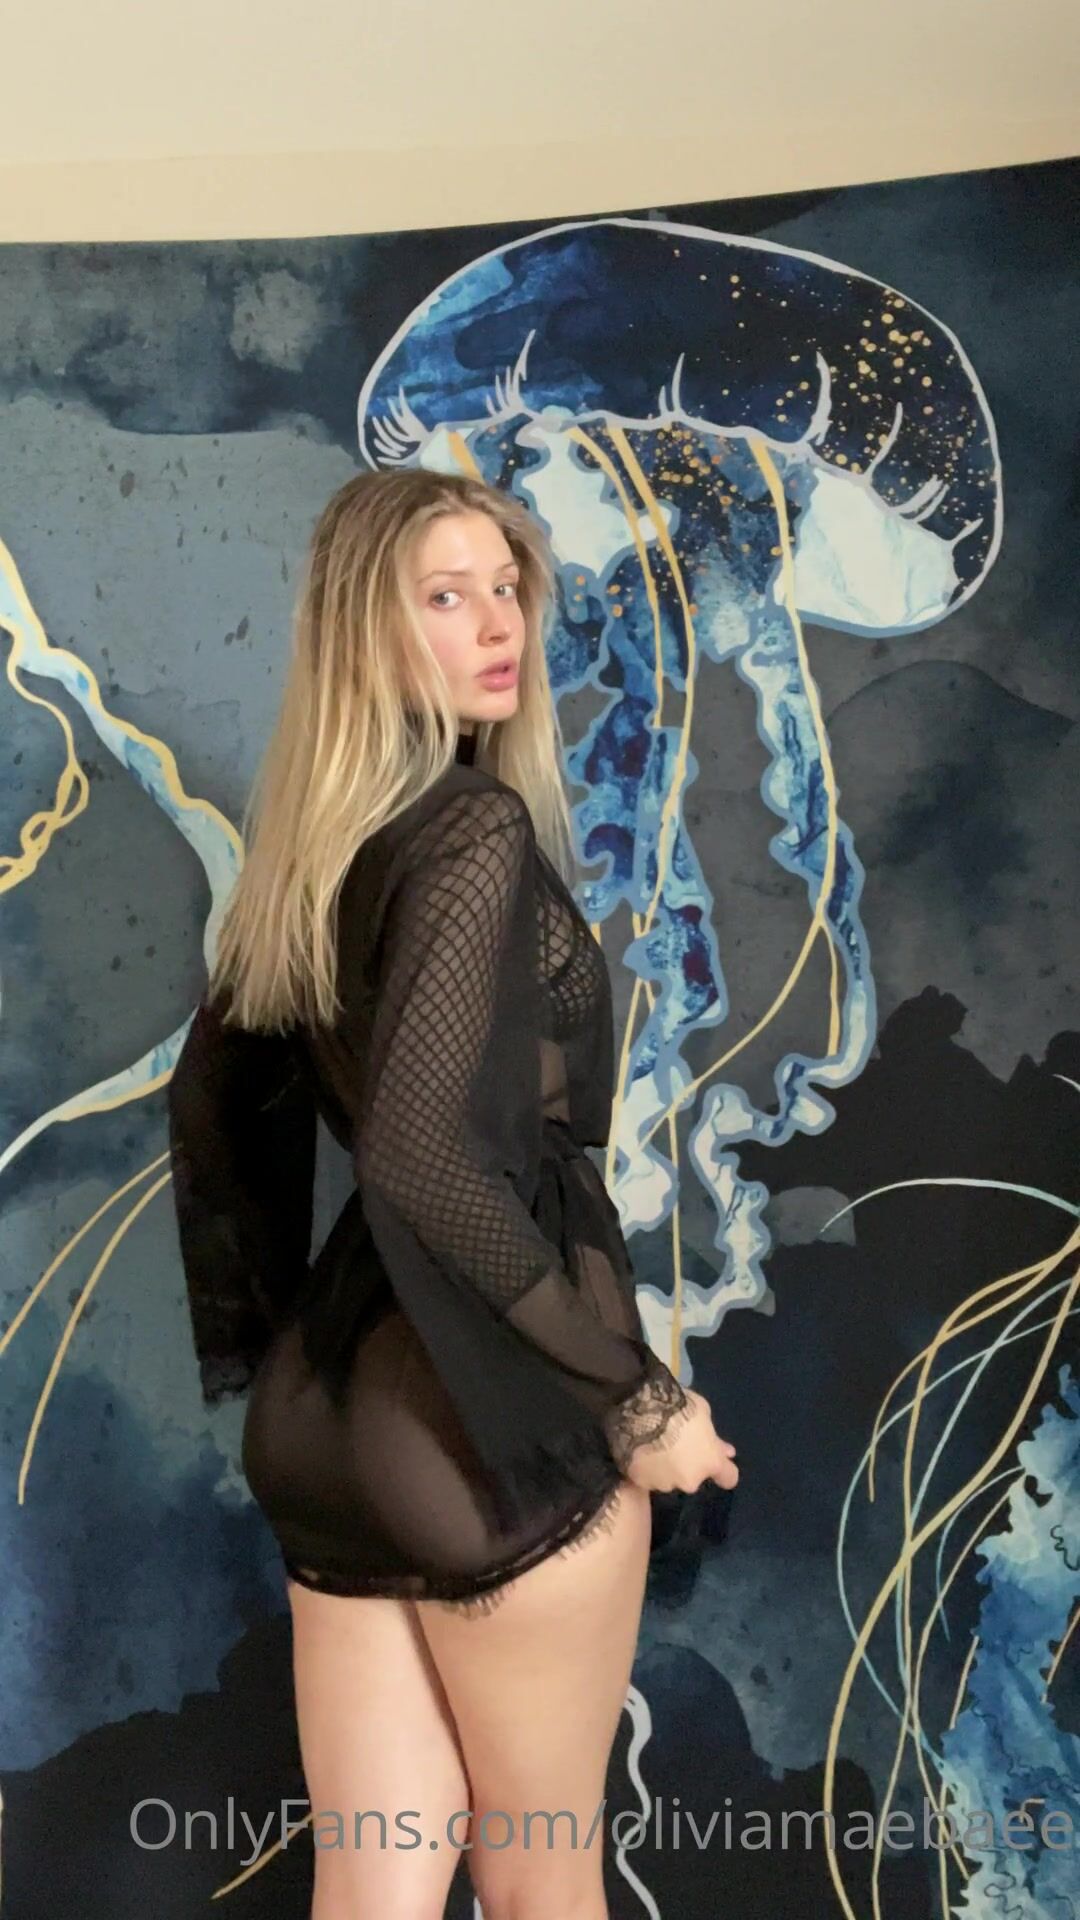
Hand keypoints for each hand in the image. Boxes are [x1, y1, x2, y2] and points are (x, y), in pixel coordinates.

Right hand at [622, 1389, 738, 1495]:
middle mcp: (690, 1480)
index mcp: (710, 1462)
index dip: (723, 1470)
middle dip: (688, 1464)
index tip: (717, 1460)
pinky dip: (645, 1467)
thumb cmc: (678, 1405)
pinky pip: (646, 1476)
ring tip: (652, 1445)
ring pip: (668, 1478)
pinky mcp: (640, 1481)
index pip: (728, 1478)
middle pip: (692, 1477)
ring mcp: (663, 1483)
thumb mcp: (704, 1413)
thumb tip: (725, 1452)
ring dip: (666, 1467)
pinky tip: (638, 1450)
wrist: (640, 1407)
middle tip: (675, 1443)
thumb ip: (713, 1439)